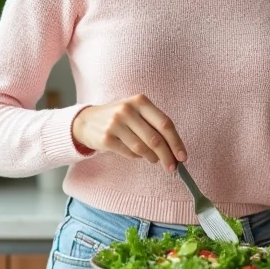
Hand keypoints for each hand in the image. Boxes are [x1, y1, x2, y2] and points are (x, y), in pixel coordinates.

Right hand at [71, 94, 186, 170]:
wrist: (86, 121)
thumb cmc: (119, 117)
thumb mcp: (136, 112)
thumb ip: (154, 125)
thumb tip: (175, 149)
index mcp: (140, 101)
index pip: (165, 123)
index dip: (176, 142)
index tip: (183, 156)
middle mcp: (127, 110)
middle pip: (155, 139)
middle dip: (167, 156)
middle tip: (173, 167)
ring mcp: (115, 124)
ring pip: (143, 148)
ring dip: (152, 157)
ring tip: (154, 160)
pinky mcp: (106, 138)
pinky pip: (129, 153)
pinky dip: (137, 157)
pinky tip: (138, 154)